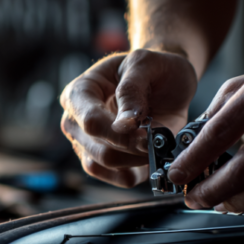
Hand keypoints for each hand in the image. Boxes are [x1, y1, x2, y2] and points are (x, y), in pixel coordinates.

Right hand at [60, 49, 198, 186]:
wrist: (166, 80)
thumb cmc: (153, 68)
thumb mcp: (145, 64)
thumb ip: (132, 90)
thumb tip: (123, 125)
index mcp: (79, 93)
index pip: (89, 122)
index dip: (117, 132)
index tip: (145, 129)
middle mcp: (77, 122)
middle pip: (98, 149)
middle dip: (133, 147)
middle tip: (158, 136)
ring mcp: (89, 145)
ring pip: (107, 166)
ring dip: (137, 159)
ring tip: (157, 141)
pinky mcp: (108, 164)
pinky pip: (120, 178)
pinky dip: (141, 171)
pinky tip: (153, 154)